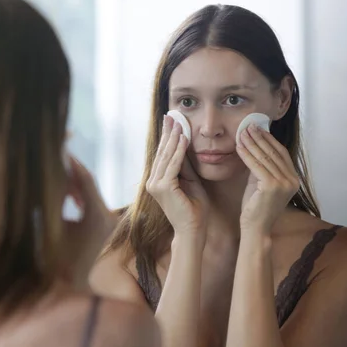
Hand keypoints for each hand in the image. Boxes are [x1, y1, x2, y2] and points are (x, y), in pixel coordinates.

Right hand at [62, 156, 115, 289]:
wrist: (70, 286)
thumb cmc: (56, 258)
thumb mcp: (51, 224)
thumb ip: (53, 197)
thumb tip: (51, 170)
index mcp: (96, 215)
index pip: (84, 178)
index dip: (69, 161)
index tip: (58, 145)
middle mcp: (108, 216)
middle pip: (88, 183)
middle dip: (70, 169)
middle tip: (56, 154)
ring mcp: (110, 221)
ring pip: (90, 192)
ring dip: (73, 183)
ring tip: (57, 173)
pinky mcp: (107, 226)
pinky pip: (93, 203)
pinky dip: (79, 196)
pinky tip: (68, 195)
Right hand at [146, 115, 208, 236]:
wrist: (193, 230)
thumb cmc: (194, 209)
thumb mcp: (191, 181)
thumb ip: (186, 166)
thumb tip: (185, 145)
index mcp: (158, 181)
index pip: (163, 155)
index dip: (168, 137)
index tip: (172, 122)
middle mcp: (153, 182)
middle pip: (162, 153)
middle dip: (168, 133)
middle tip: (171, 116)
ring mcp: (155, 185)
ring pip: (167, 156)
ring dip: (173, 138)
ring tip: (178, 122)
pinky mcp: (162, 188)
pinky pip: (173, 165)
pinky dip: (179, 151)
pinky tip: (183, 138)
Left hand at [237, 124, 299, 233]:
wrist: (256, 228)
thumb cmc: (256, 207)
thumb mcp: (261, 183)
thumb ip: (262, 167)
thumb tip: (254, 146)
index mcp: (294, 179)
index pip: (281, 153)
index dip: (269, 139)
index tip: (257, 128)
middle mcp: (292, 180)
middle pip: (273, 152)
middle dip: (260, 137)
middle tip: (248, 126)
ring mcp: (284, 183)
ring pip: (264, 157)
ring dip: (251, 143)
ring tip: (242, 132)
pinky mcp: (272, 186)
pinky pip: (256, 165)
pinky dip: (246, 154)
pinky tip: (239, 146)